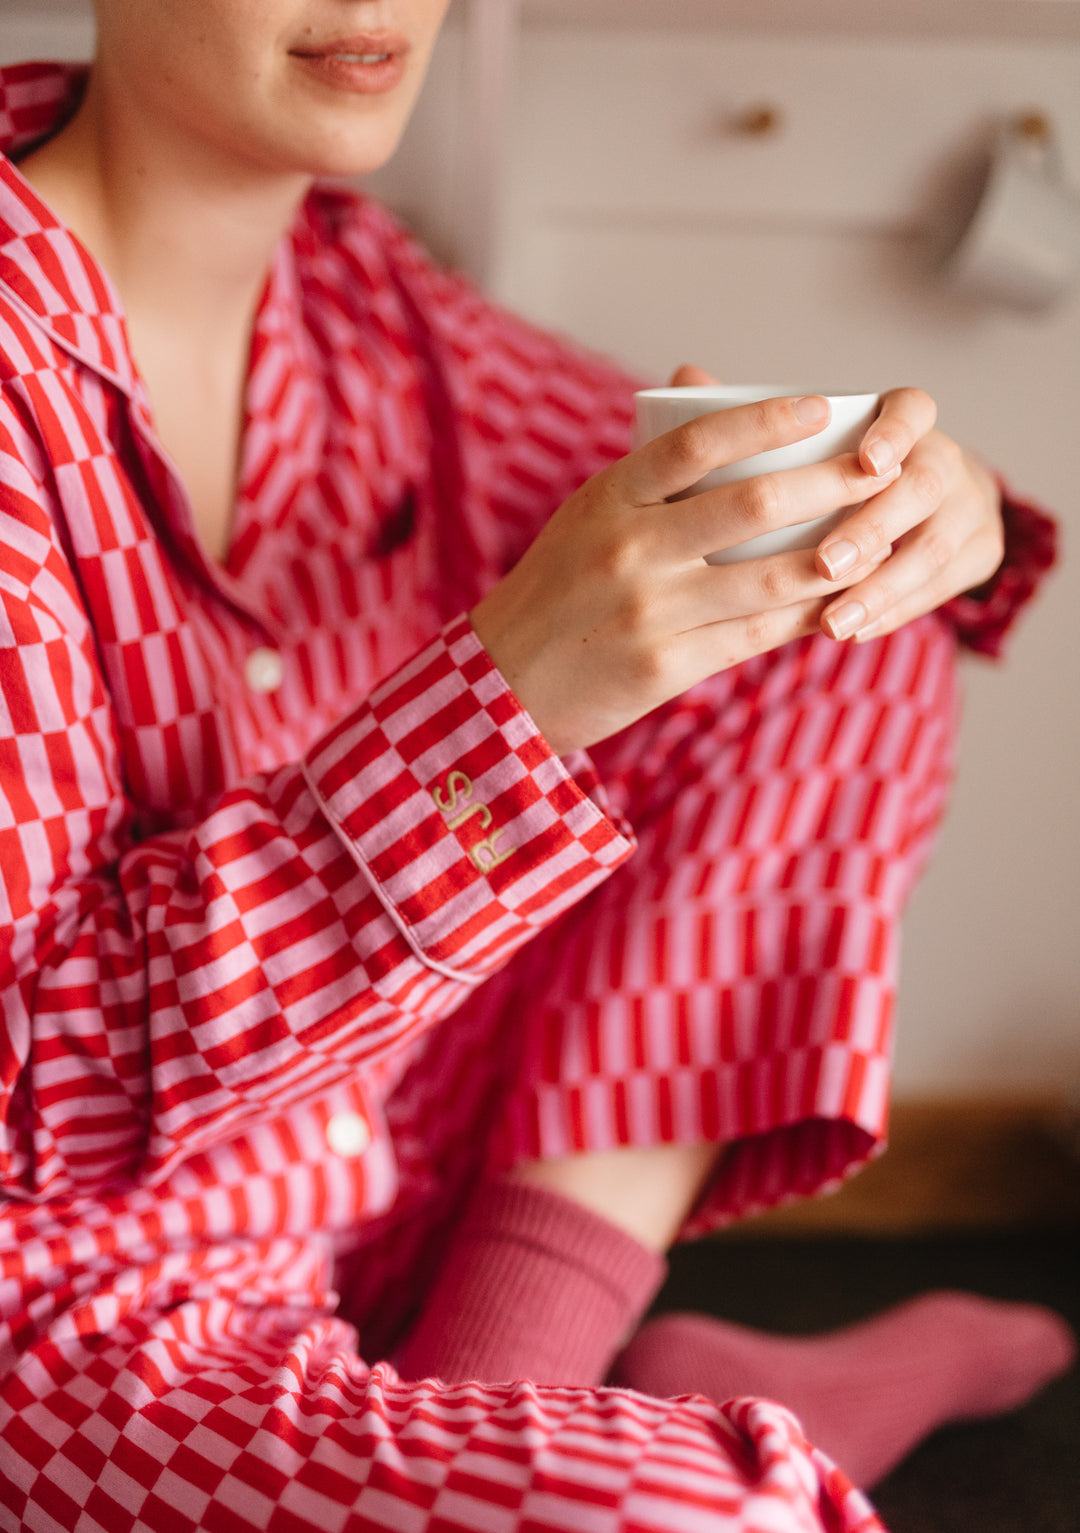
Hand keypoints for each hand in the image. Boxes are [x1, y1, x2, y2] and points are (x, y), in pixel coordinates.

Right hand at [469, 376, 898, 755]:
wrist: (505, 681)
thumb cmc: (559, 586)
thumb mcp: (587, 515)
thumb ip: (649, 466)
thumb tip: (698, 384)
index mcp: (609, 498)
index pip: (697, 441)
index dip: (766, 420)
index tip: (821, 407)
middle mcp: (630, 549)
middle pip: (751, 506)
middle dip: (827, 485)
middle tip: (877, 471)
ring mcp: (650, 611)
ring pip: (768, 577)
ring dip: (834, 557)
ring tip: (878, 539)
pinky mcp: (666, 666)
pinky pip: (756, 634)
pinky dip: (804, 615)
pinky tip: (837, 600)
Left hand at [814, 388, 1004, 641]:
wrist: (933, 504)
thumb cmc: (852, 478)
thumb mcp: (833, 451)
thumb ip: (793, 455)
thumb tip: (722, 434)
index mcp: (909, 419)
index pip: (911, 412)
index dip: (892, 436)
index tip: (866, 463)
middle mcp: (947, 457)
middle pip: (921, 489)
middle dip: (871, 531)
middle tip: (824, 565)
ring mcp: (973, 505)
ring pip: (933, 549)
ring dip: (878, 591)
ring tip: (833, 623)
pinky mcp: (984, 551)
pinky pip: (939, 589)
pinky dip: (892, 613)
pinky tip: (855, 631)